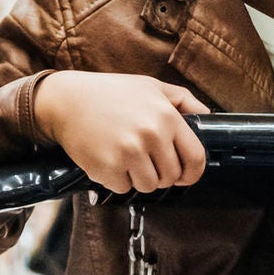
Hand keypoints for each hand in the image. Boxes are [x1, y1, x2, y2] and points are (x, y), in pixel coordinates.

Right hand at [34, 72, 209, 194]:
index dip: (193, 172)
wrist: (66, 100)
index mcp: (167, 117)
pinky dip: (118, 179)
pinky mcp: (108, 168)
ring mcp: (129, 153)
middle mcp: (151, 135)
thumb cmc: (110, 93)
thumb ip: (183, 100)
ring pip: (149, 186)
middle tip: (145, 161)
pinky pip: (124, 188)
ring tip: (126, 157)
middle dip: (161, 174)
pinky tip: (109, 159)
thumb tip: (207, 117)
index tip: (185, 175)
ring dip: (139, 178)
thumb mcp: (151, 86)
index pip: (195, 158)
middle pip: (171, 177)